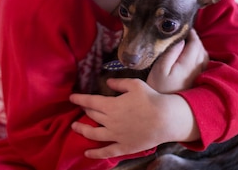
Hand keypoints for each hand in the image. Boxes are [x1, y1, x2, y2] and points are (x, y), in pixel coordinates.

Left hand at [69, 79, 197, 158]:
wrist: (166, 119)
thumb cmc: (151, 99)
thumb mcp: (134, 84)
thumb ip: (119, 83)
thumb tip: (107, 83)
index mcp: (111, 105)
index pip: (90, 102)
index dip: (79, 99)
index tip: (72, 97)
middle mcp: (110, 121)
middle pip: (92, 115)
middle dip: (85, 111)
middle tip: (82, 108)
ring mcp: (116, 135)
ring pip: (93, 134)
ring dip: (82, 130)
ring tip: (75, 127)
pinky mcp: (124, 146)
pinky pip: (107, 151)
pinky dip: (95, 153)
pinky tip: (87, 153)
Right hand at [147, 28, 208, 93]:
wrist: (165, 111)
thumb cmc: (158, 88)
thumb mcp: (159, 69)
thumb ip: (171, 53)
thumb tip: (181, 40)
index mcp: (188, 63)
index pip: (196, 43)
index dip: (192, 33)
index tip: (185, 27)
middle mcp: (197, 69)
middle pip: (201, 49)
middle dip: (195, 39)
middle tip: (185, 34)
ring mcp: (199, 76)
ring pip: (205, 57)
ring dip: (199, 48)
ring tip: (189, 43)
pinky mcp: (197, 82)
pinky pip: (204, 65)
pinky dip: (201, 57)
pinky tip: (193, 57)